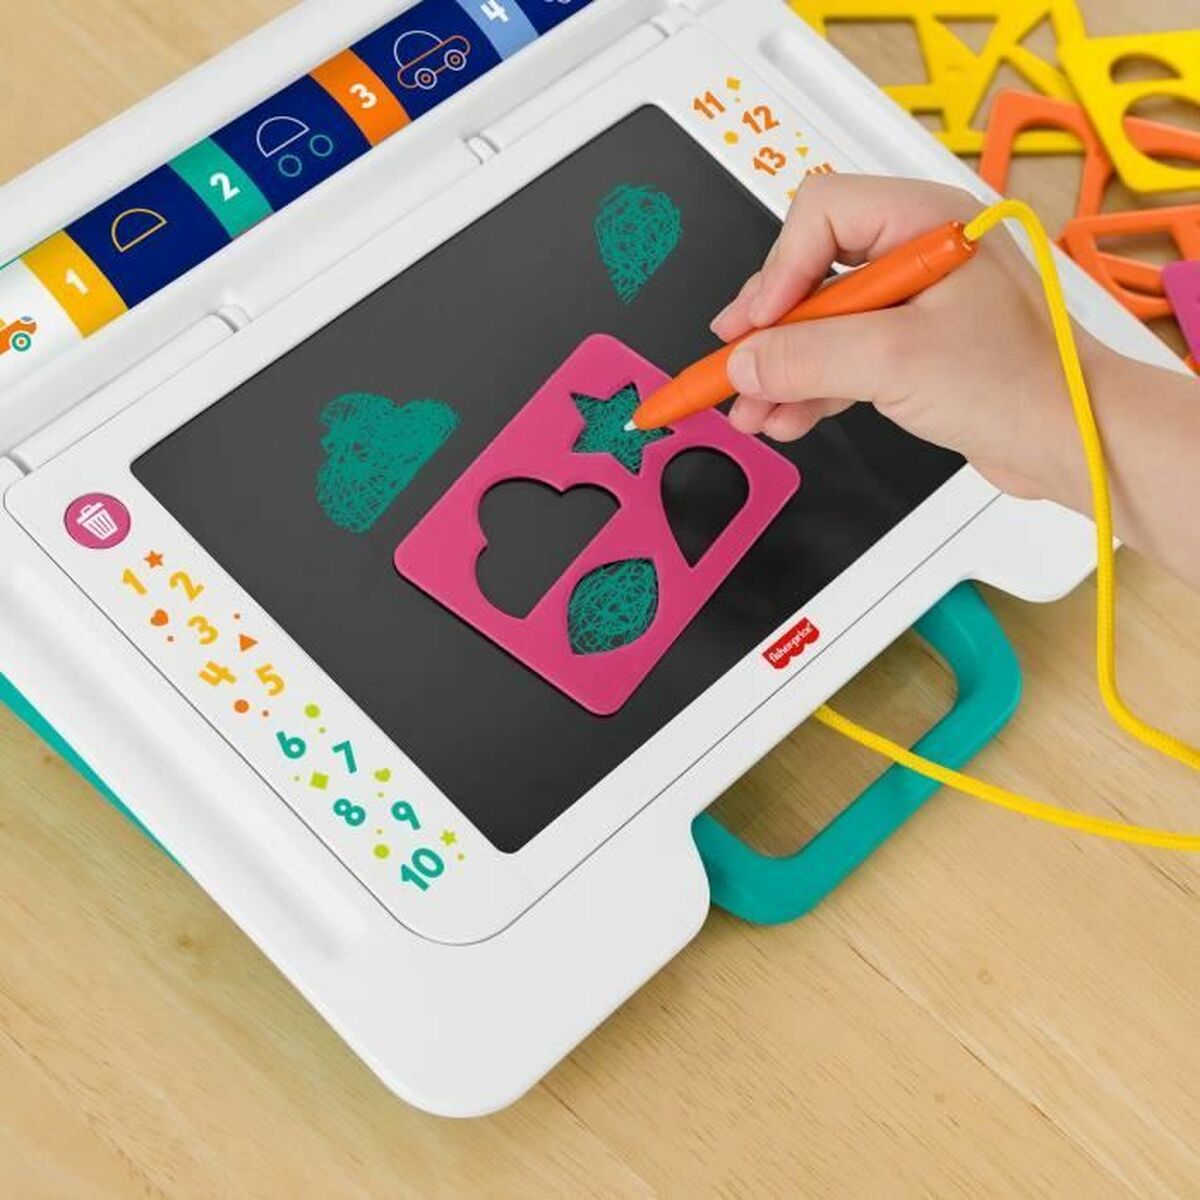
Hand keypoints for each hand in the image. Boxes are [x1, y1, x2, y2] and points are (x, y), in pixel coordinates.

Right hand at [712, 173, 1108, 504]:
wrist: (1076, 442)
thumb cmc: (1022, 383)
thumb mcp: (894, 361)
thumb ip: (806, 356)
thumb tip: (741, 363)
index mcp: (924, 222)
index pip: (820, 215)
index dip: (777, 270)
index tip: (752, 327)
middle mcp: (916, 254)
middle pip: (811, 274)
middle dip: (769, 331)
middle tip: (731, 369)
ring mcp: (914, 306)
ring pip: (822, 326)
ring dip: (781, 370)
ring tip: (748, 413)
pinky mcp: (914, 354)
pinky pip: (843, 362)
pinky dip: (809, 391)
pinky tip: (782, 420)